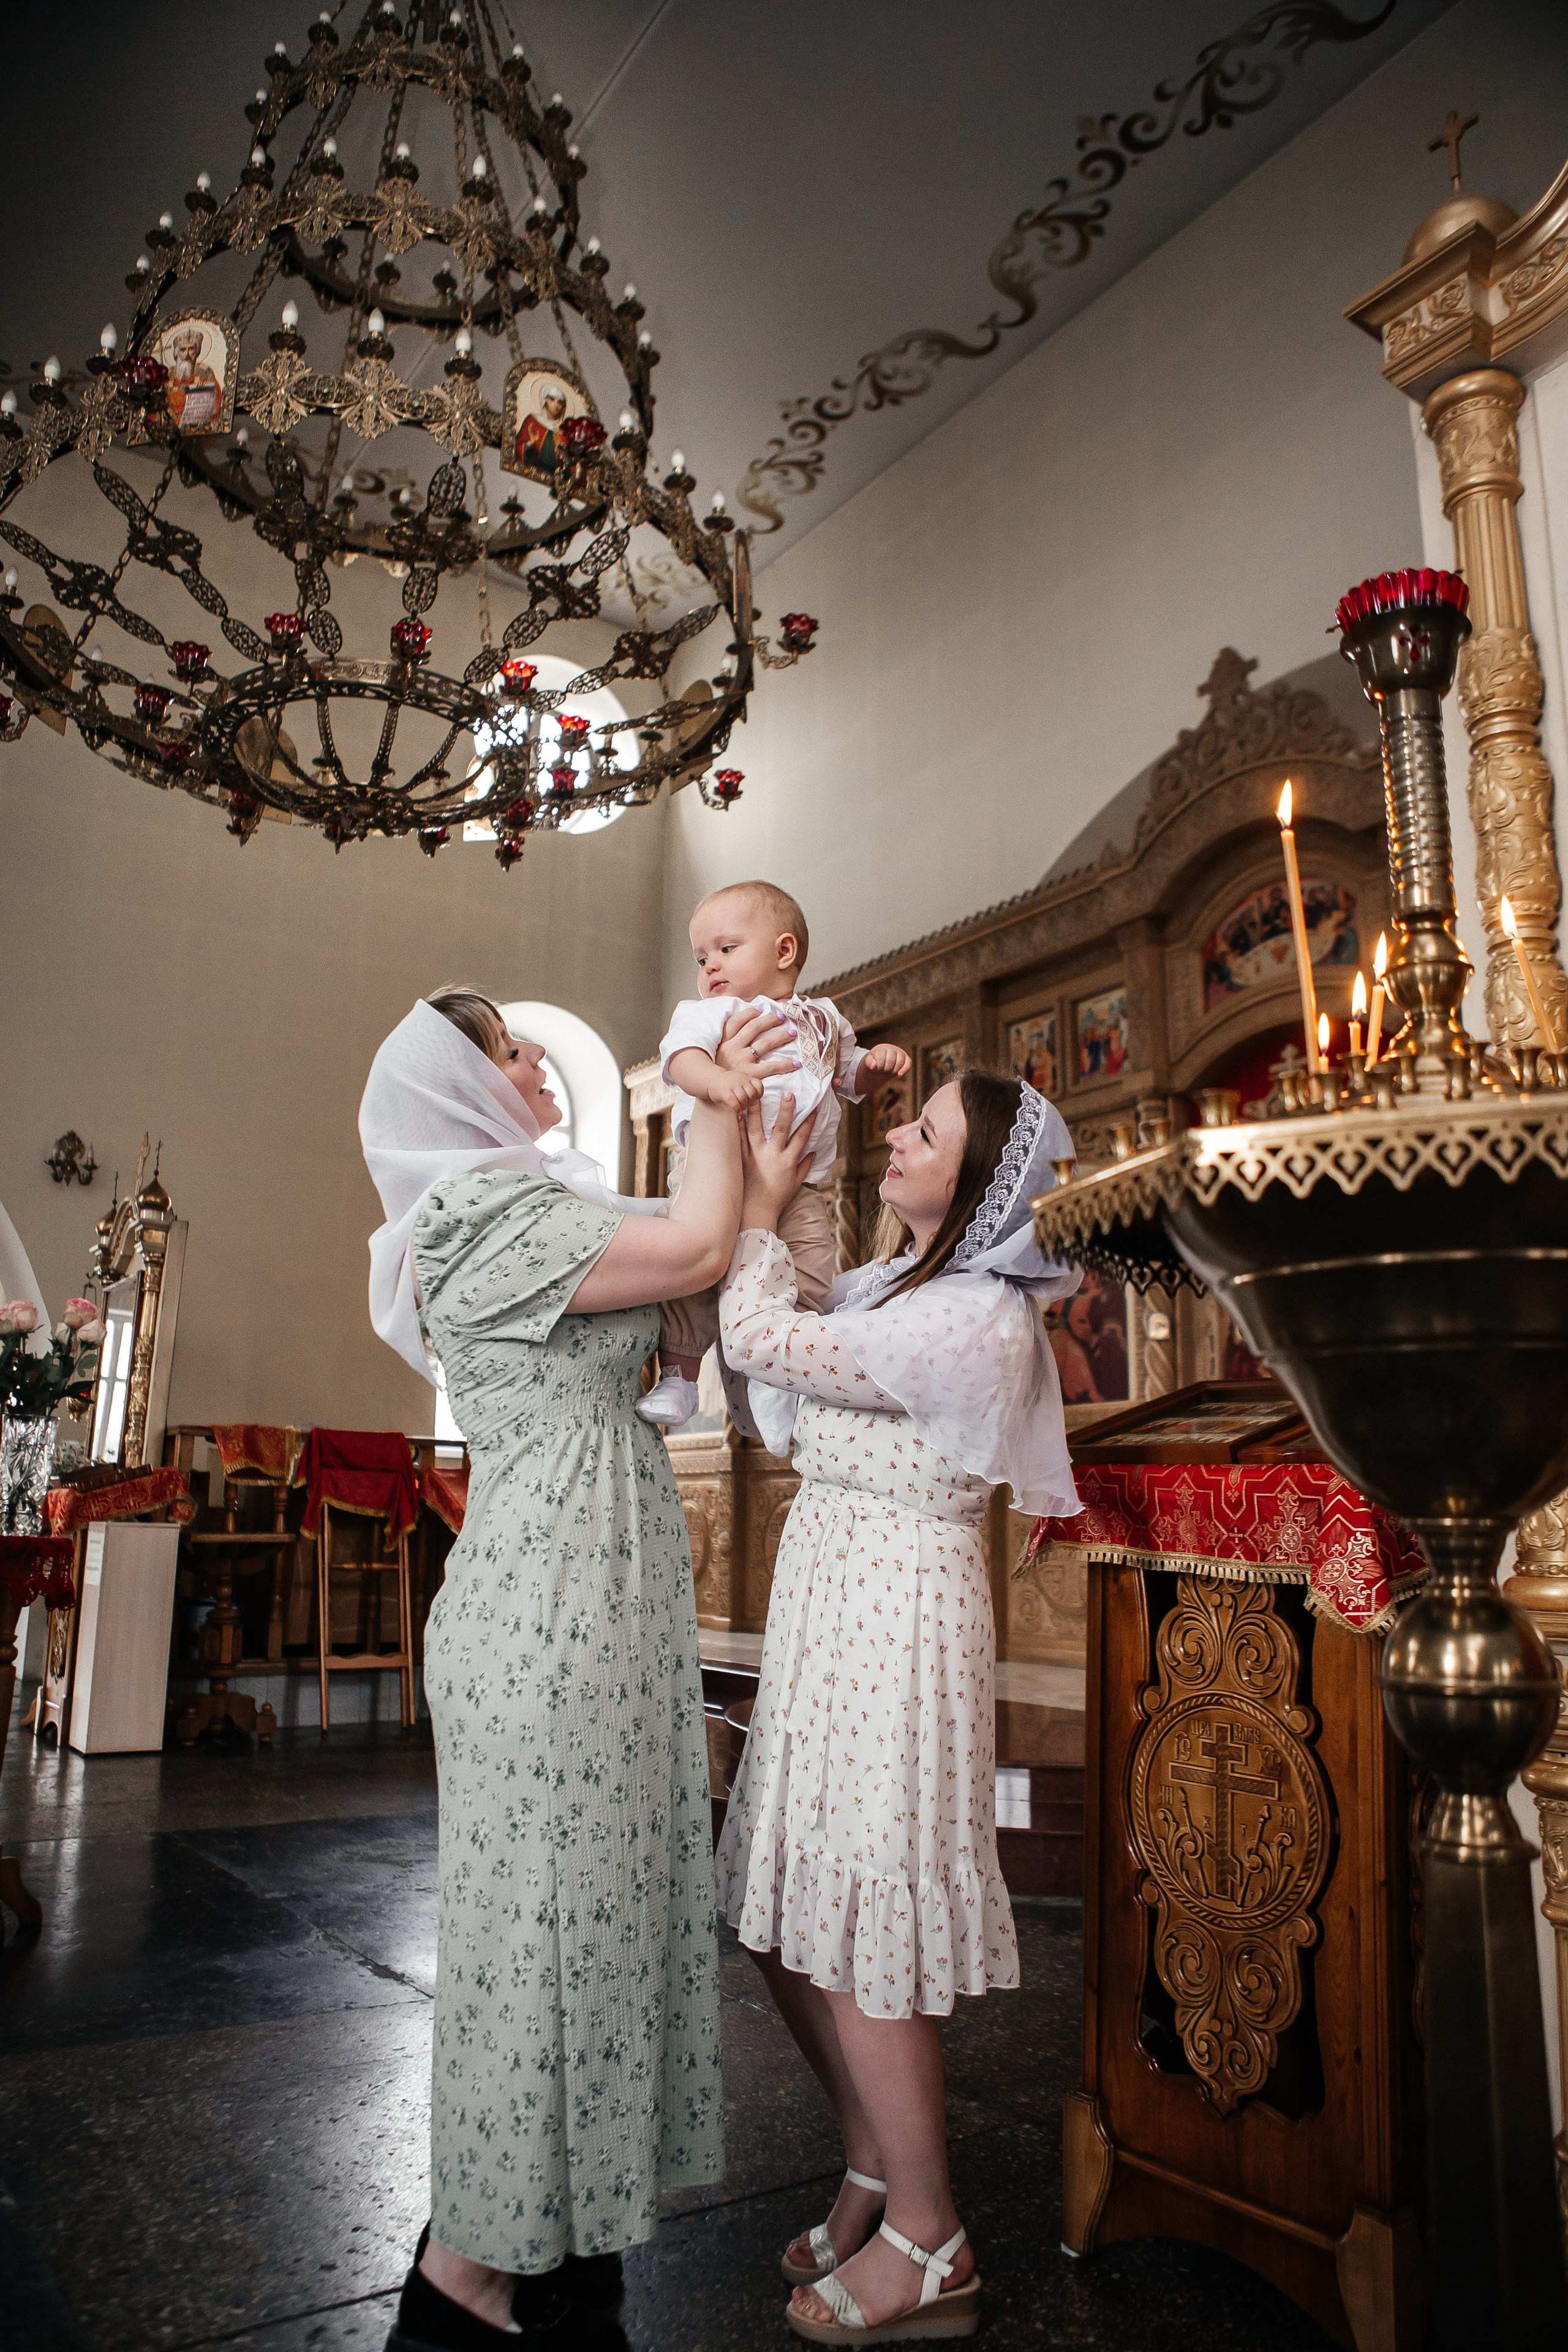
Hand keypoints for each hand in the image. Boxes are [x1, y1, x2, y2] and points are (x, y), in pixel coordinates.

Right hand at [702, 1064, 766, 1110]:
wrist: (712, 1079)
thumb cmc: (729, 1084)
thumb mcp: (742, 1081)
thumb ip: (750, 1087)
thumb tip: (758, 1102)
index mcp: (746, 1077)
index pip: (759, 1086)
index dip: (758, 1095)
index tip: (752, 1099)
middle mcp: (740, 1080)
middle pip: (752, 1093)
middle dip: (750, 1102)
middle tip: (745, 1105)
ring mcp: (732, 1085)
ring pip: (743, 1098)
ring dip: (743, 1106)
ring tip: (740, 1109)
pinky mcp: (724, 1092)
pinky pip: (734, 1103)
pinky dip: (737, 1110)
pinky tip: (736, 1113)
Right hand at [717, 1002, 800, 1080]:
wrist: (714, 1090)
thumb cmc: (719, 1071)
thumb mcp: (718, 1052)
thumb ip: (728, 1039)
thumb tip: (744, 1024)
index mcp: (724, 1041)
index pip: (736, 1021)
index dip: (750, 1012)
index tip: (762, 1008)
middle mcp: (732, 1048)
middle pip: (754, 1028)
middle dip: (770, 1020)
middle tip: (782, 1018)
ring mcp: (742, 1061)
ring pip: (765, 1043)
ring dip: (781, 1037)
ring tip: (792, 1033)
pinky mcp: (750, 1075)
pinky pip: (771, 1067)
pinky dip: (785, 1064)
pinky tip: (795, 1063)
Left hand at [739, 1094, 816, 1230]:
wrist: (757, 1211)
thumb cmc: (777, 1198)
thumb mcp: (796, 1183)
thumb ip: (805, 1166)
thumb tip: (813, 1152)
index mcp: (788, 1161)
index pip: (801, 1137)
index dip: (808, 1122)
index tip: (813, 1108)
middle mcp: (773, 1156)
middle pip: (781, 1128)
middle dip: (786, 1110)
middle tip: (788, 1093)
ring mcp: (756, 1156)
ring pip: (756, 1129)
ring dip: (756, 1111)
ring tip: (755, 1094)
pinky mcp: (742, 1159)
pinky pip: (739, 1140)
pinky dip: (737, 1126)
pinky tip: (736, 1112)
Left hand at [859, 1042, 911, 1079]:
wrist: (883, 1062)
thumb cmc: (875, 1062)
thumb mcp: (869, 1062)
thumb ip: (869, 1063)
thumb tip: (874, 1066)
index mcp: (882, 1048)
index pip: (881, 1058)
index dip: (879, 1067)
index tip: (877, 1069)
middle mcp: (892, 1048)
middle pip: (891, 1061)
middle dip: (886, 1069)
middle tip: (883, 1071)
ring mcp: (900, 1053)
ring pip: (899, 1063)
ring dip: (893, 1071)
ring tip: (888, 1072)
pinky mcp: (907, 1059)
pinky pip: (908, 1064)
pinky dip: (904, 1070)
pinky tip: (899, 1075)